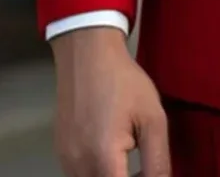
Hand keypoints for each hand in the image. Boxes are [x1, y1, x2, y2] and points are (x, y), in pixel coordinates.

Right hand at [52, 27, 170, 176]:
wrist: (87, 54)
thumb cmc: (123, 81)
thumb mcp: (152, 117)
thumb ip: (158, 161)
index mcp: (103, 159)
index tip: (149, 171)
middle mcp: (78, 166)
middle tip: (144, 167)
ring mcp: (66, 160)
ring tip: (131, 158)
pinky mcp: (60, 153)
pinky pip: (80, 174)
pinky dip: (98, 172)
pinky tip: (112, 151)